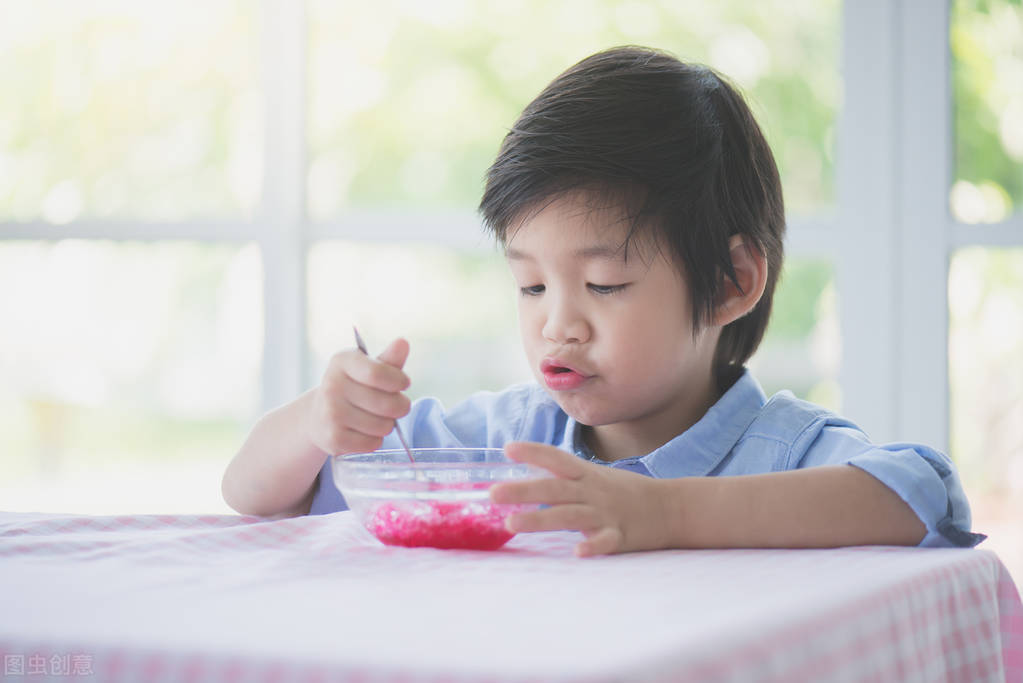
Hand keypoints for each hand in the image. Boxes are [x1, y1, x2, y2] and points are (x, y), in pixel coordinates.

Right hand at [306, 338, 411, 455]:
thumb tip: (403, 343)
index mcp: (342, 361)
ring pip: (383, 426)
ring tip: (379, 418)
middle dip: (401, 407)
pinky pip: (372, 443)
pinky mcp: (333, 438)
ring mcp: (330, 413)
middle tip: (397, 406)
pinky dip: (376, 440)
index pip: (378, 373)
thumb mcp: (369, 369)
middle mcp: (332, 385)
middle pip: (387, 404)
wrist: (319, 415)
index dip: (399, 381)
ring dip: (388, 425)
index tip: (404, 383)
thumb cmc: (354, 387)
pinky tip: (366, 431)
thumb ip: (389, 360)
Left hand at [490, 441, 671, 556]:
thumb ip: (567, 478)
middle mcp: (594, 491)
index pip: (557, 459)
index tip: (507, 448)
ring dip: (540, 520)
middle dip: (523, 491)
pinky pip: (606, 540)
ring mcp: (607, 513)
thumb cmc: (628, 494)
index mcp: (588, 476)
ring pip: (570, 515)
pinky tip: (578, 552)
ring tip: (511, 524)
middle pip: (554, 489)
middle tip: (493, 494)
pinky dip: (593, 545)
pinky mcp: (622, 536)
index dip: (534, 452)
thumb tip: (531, 477)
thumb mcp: (597, 477)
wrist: (672, 508)